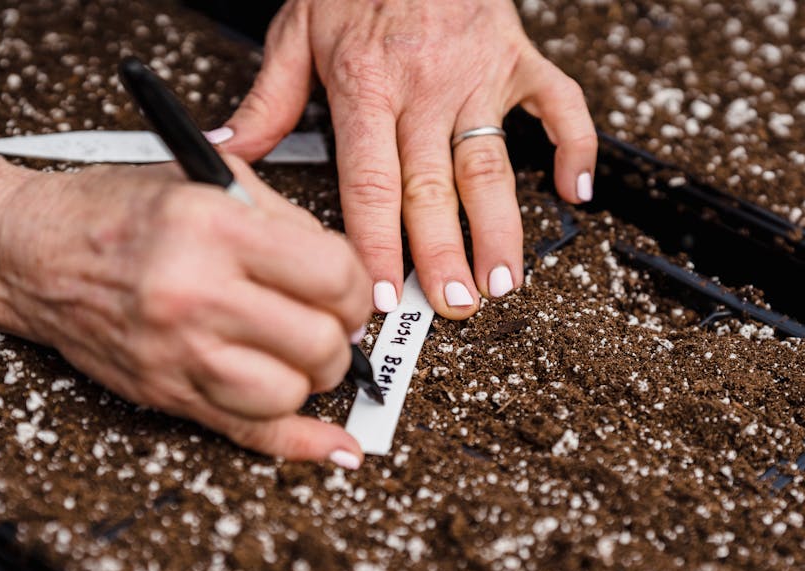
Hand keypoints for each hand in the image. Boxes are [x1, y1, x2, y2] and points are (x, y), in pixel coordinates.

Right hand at [0, 150, 371, 466]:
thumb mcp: (208, 182)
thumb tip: (346, 272)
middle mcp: (196, 295)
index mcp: (214, 230)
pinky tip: (337, 445)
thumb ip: (285, 221)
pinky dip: (302, 444)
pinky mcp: (167, 393)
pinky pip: (250, 433)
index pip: (332, 277)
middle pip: (318, 342)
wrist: (31, 254)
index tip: (347, 288)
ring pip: (291, 394)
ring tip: (300, 352)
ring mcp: (179, 353)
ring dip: (313, 378)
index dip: (355, 287)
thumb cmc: (116, 213)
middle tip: (328, 321)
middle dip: (340, 335)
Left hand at [217, 0, 596, 318]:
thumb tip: (230, 154)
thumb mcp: (297, 30)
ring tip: (503, 280)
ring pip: (491, 165)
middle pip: (432, 188)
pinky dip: (574, 146)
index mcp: (367, 85)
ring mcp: (479, 76)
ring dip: (500, 228)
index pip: (370, 182)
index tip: (383, 292)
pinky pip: (559, 105)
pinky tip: (573, 191)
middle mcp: (425, 88)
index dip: (377, 243)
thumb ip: (267, 100)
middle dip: (443, 254)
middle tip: (453, 305)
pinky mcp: (518, 59)